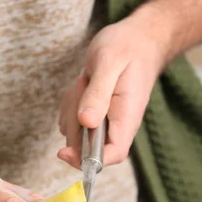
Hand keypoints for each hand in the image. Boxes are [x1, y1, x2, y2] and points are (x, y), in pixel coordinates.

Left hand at [58, 14, 168, 167]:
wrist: (137, 39)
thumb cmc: (127, 48)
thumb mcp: (109, 63)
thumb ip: (97, 93)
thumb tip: (85, 122)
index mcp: (126, 118)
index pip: (112, 154)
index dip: (88, 161)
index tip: (64, 152)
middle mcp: (116, 126)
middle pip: (86, 146)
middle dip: (73, 123)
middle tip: (82, 86)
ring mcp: (104, 123)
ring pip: (75, 133)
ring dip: (71, 110)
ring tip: (86, 81)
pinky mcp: (94, 117)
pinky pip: (72, 121)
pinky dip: (70, 104)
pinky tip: (82, 85)